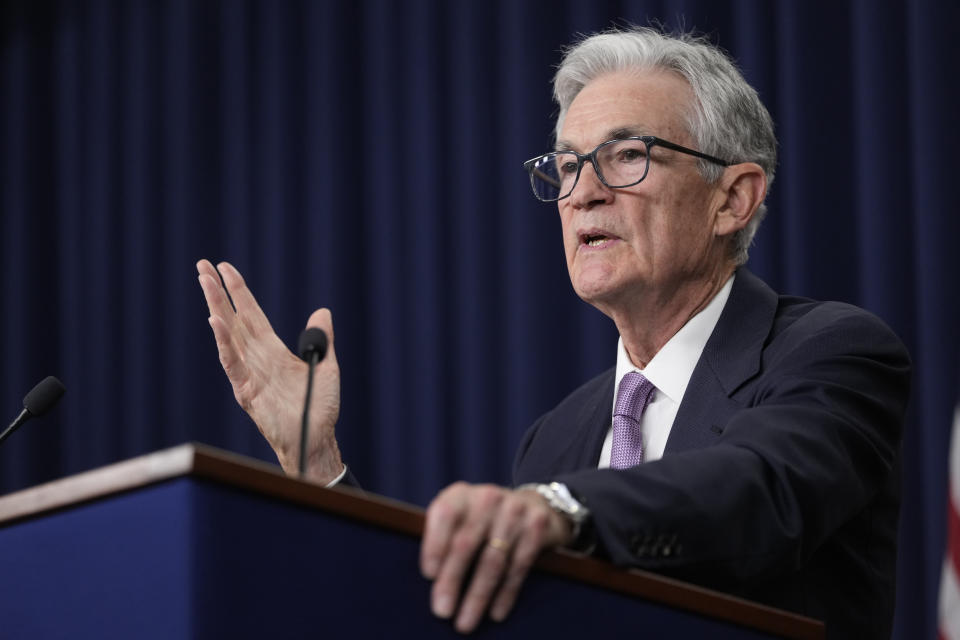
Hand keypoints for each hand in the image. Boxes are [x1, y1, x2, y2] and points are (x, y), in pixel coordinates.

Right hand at [196, 259, 343, 482]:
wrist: (316, 439)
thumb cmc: (319, 408)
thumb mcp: (326, 365)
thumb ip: (322, 339)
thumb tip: (323, 312)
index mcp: (273, 350)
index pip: (251, 313)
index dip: (239, 291)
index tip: (225, 268)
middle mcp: (257, 357)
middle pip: (233, 318)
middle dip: (217, 292)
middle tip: (201, 265)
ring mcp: (249, 372)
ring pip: (227, 334)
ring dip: (215, 308)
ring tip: (204, 283)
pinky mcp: (246, 390)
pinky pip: (232, 362)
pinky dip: (223, 342)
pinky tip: (215, 322)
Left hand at [420, 482, 573, 632]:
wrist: (533, 505)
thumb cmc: (483, 520)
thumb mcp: (462, 517)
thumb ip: (445, 538)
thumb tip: (431, 581)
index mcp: (460, 494)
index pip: (444, 514)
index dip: (435, 544)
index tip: (429, 575)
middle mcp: (487, 497)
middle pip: (466, 543)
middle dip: (452, 580)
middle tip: (442, 610)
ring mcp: (514, 510)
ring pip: (493, 560)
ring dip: (478, 595)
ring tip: (466, 621)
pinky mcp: (536, 527)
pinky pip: (518, 566)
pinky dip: (505, 593)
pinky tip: (495, 613)